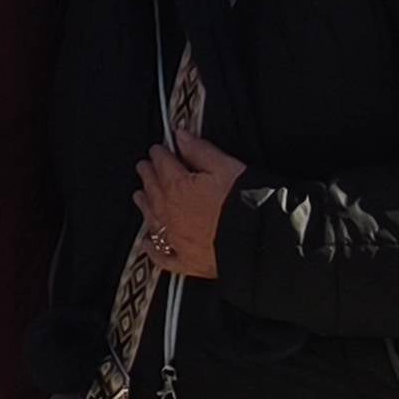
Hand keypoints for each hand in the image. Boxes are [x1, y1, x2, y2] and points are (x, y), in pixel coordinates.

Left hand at [133, 129, 245, 280]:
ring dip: (144, 205)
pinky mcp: (186, 261)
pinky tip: (147, 245)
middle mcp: (171, 213)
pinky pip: (162, 256)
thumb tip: (182, 137)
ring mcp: (176, 239)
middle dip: (147, 176)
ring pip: (152, 219)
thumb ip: (200, 151)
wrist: (259, 242)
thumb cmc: (245, 203)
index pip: (163, 165)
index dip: (159, 154)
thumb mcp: (226, 167)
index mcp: (179, 187)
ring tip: (139, 196)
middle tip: (143, 167)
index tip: (157, 150)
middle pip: (153, 190)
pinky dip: (152, 249)